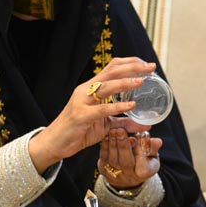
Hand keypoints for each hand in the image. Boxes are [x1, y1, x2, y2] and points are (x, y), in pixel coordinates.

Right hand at [28, 57, 155, 171]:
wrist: (54, 143)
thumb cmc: (79, 131)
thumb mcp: (105, 125)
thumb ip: (124, 122)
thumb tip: (146, 124)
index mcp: (91, 88)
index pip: (112, 67)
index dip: (130, 63)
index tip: (147, 64)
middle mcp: (86, 90)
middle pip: (111, 72)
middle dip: (133, 67)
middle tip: (151, 67)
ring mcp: (82, 101)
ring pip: (105, 87)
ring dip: (125, 83)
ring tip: (141, 81)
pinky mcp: (80, 116)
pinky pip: (101, 109)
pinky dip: (117, 107)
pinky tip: (131, 106)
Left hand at [99, 127, 162, 187]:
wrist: (127, 176)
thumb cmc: (143, 162)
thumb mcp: (152, 156)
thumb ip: (153, 148)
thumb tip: (157, 141)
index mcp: (144, 173)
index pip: (143, 167)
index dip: (140, 153)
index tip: (138, 138)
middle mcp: (129, 176)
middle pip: (126, 162)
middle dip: (123, 145)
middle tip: (121, 130)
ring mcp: (115, 174)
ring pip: (113, 159)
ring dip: (113, 143)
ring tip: (114, 130)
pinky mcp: (104, 170)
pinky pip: (104, 157)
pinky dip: (105, 146)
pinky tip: (106, 136)